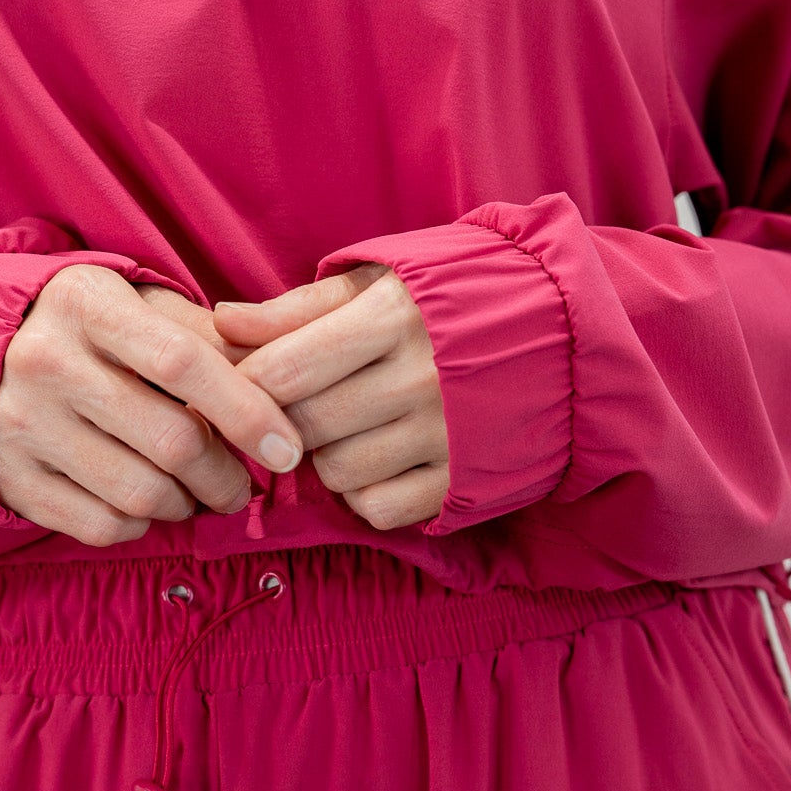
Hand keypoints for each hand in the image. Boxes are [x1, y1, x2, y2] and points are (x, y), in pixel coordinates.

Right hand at [0, 265, 304, 545]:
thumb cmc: (86, 330)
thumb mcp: (138, 303)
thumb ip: (210, 335)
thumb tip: (282, 383)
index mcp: (87, 305)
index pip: (183, 361)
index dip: (247, 410)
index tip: (287, 447)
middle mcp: (46, 362)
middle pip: (172, 440)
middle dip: (226, 475)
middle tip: (241, 482)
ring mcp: (21, 425)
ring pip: (141, 493)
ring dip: (187, 504)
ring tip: (195, 491)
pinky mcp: (10, 478)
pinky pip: (100, 526)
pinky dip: (139, 525)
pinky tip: (143, 502)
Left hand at [212, 262, 449, 530]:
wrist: (566, 330)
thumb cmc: (455, 295)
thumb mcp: (382, 280)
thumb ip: (298, 307)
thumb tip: (223, 322)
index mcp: (393, 318)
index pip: (283, 369)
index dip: (244, 382)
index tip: (240, 383)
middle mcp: (421, 379)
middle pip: (302, 427)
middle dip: (281, 421)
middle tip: (293, 406)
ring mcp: (446, 435)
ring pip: (335, 472)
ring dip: (323, 457)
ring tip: (343, 426)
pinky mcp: (465, 479)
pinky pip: (380, 509)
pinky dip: (363, 494)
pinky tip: (374, 460)